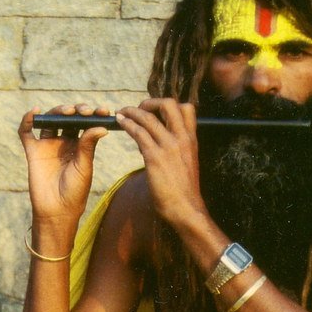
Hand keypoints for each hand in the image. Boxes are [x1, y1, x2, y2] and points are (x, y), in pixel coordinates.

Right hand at [18, 104, 110, 227]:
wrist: (57, 210)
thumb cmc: (75, 190)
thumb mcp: (84, 166)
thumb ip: (88, 145)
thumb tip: (101, 126)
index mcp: (79, 145)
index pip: (85, 123)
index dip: (93, 114)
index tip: (103, 111)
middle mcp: (63, 142)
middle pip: (67, 118)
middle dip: (76, 110)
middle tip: (85, 111)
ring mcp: (47, 145)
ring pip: (49, 120)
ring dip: (57, 111)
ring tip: (67, 111)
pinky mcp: (33, 151)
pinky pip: (26, 132)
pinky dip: (27, 120)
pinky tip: (34, 112)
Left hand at [115, 99, 207, 230]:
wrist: (187, 209)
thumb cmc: (184, 192)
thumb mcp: (186, 164)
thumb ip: (177, 151)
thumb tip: (158, 145)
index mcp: (191, 139)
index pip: (187, 108)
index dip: (168, 105)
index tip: (154, 111)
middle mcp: (182, 138)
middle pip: (169, 104)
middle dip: (150, 102)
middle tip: (138, 109)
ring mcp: (169, 147)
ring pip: (148, 118)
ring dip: (131, 111)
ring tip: (121, 113)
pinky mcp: (155, 157)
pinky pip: (139, 133)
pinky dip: (127, 124)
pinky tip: (120, 123)